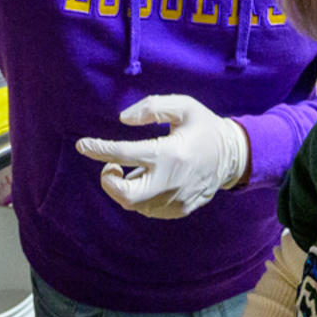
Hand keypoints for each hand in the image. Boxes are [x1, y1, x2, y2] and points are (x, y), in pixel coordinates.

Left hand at [75, 95, 249, 218]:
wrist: (234, 157)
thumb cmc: (204, 127)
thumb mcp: (184, 106)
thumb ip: (152, 107)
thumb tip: (122, 119)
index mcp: (170, 153)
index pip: (123, 155)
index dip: (99, 150)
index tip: (82, 145)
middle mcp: (171, 181)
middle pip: (125, 194)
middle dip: (109, 180)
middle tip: (111, 166)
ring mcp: (175, 200)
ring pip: (134, 203)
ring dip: (126, 186)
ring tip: (139, 168)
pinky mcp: (179, 210)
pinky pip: (148, 209)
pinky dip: (140, 195)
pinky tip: (152, 179)